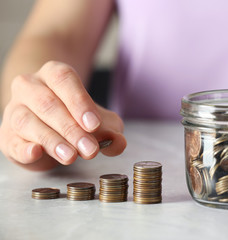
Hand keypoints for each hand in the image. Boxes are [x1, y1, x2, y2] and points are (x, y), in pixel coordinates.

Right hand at [0, 61, 125, 170]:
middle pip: (47, 103)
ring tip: (71, 156)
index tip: (94, 124)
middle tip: (90, 149)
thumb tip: (119, 143)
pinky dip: (23, 148)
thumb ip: (111, 131)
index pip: (64, 80)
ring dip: (51, 140)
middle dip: (71, 128)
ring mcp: (14, 110)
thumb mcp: (99, 121)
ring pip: (27, 121)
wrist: (46, 122)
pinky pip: (12, 140)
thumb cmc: (75, 116)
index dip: (79, 102)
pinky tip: (36, 153)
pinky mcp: (7, 135)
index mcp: (54, 74)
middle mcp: (30, 87)